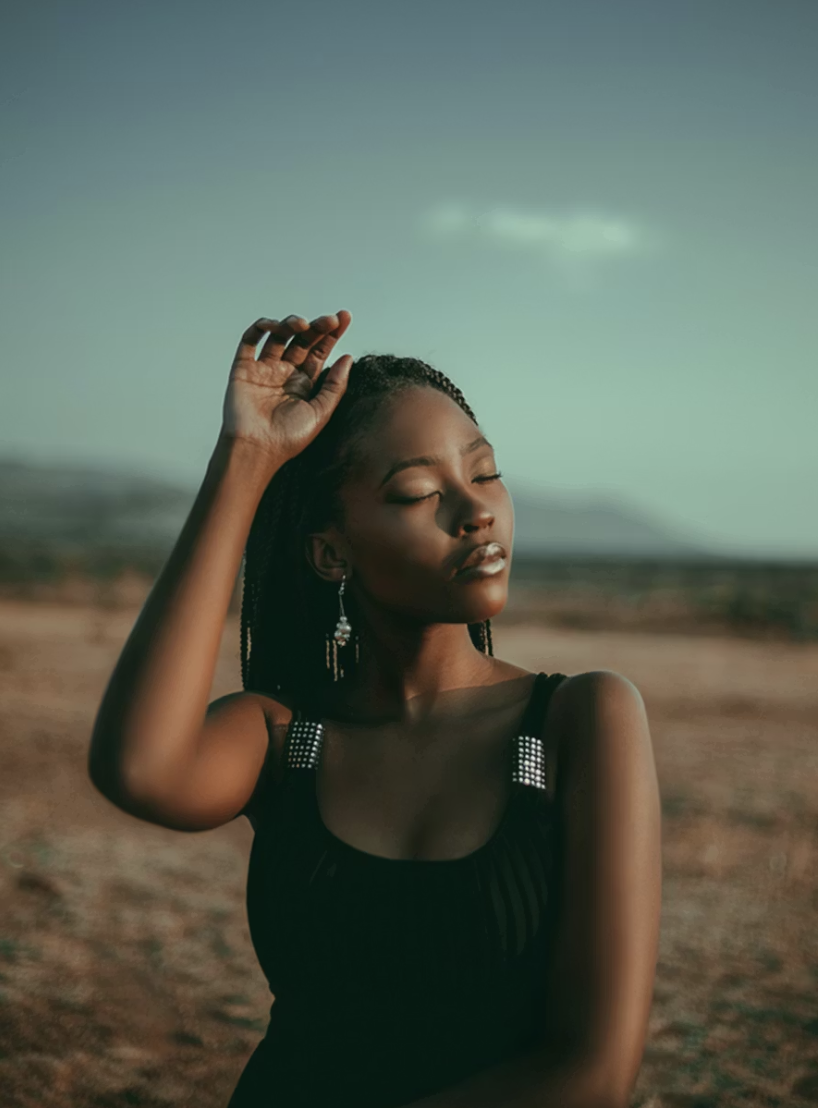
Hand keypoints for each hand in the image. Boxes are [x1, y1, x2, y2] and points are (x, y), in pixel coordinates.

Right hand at [220, 310, 352, 466]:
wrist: (256, 449)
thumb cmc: (289, 438)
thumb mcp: (321, 412)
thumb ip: (335, 385)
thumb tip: (349, 357)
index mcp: (304, 384)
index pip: (319, 352)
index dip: (331, 334)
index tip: (344, 317)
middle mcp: (285, 373)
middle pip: (302, 340)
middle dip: (317, 326)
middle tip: (330, 319)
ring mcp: (264, 369)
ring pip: (278, 336)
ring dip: (291, 324)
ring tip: (303, 325)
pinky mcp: (243, 368)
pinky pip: (250, 341)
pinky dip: (260, 327)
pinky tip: (274, 325)